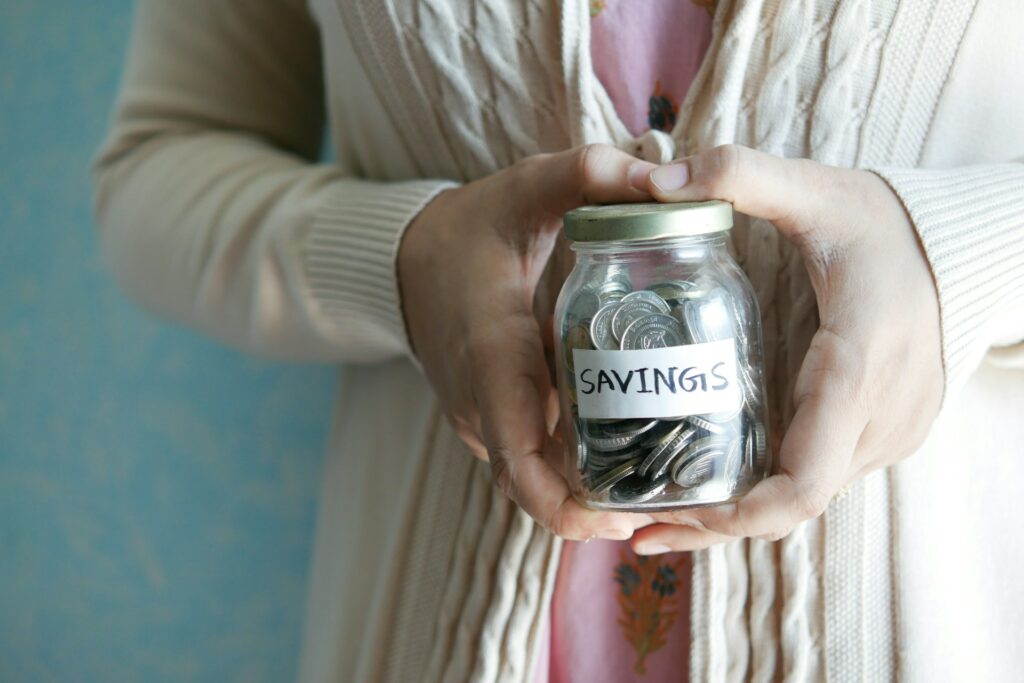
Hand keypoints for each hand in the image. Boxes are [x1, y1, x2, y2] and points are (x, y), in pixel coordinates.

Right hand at [398, 144, 657, 540]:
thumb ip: (589, 175)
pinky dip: (569, 465)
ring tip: (659, 480)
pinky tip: (624, 446)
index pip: (520, 463)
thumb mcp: (526, 188)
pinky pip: (528, 456)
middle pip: (535, 487)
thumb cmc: (470, 227)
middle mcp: (480, 403)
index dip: (567, 508)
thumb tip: (666, 179)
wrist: (404, 258)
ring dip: (587, 491)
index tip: (625, 519)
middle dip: (596, 510)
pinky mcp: (485, 417)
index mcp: (492, 358)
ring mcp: (478, 417)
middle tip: (667, 502)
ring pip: (533, 477)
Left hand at [628, 144, 943, 552]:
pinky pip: (817, 478)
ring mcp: (887, 433)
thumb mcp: (816, 191)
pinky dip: (764, 491)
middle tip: (636, 527)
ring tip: (656, 510)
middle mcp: (878, 418)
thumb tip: (657, 178)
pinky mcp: (882, 433)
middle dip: (715, 523)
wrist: (963, 246)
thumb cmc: (885, 223)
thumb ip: (741, 176)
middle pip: (792, 504)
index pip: (803, 479)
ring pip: (804, 499)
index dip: (739, 514)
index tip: (673, 516)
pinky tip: (711, 483)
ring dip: (735, 513)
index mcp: (856, 367)